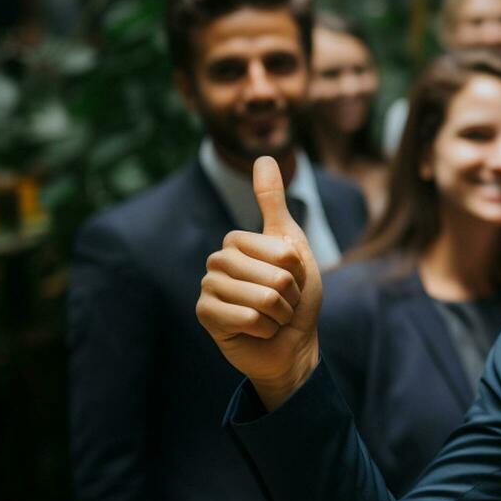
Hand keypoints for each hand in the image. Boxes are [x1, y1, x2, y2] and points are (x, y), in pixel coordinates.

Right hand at [197, 156, 321, 409]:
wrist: (292, 344)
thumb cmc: (296, 296)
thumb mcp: (293, 246)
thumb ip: (274, 203)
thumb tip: (264, 156)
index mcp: (238, 242)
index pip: (277, 249)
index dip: (295, 268)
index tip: (292, 277)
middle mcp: (217, 261)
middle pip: (269, 274)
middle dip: (290, 294)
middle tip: (283, 302)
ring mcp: (208, 288)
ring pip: (259, 298)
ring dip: (279, 313)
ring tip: (272, 317)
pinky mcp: (205, 316)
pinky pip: (245, 318)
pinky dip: (264, 329)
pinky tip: (258, 331)